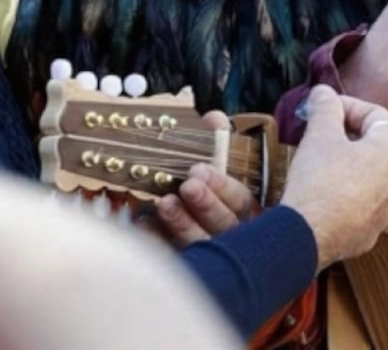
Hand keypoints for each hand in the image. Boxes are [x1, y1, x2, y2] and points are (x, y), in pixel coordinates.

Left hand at [151, 110, 260, 246]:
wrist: (191, 234)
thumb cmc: (208, 195)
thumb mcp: (215, 167)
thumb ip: (216, 142)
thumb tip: (215, 118)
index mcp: (243, 212)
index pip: (239, 201)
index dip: (222, 185)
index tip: (200, 170)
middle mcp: (232, 237)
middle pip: (225, 224)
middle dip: (206, 204)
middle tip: (188, 185)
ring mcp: (211, 257)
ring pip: (201, 244)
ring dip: (183, 223)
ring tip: (165, 203)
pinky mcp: (189, 268)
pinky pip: (174, 258)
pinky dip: (158, 241)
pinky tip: (145, 225)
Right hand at [280, 86, 387, 269]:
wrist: (308, 237)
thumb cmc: (319, 181)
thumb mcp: (319, 135)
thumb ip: (325, 107)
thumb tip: (324, 92)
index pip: (377, 115)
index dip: (348, 105)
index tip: (323, 107)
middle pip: (375, 145)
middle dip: (347, 133)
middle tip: (319, 131)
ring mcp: (386, 211)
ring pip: (369, 175)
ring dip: (347, 163)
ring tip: (318, 161)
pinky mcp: (369, 232)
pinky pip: (361, 202)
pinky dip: (345, 191)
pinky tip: (321, 192)